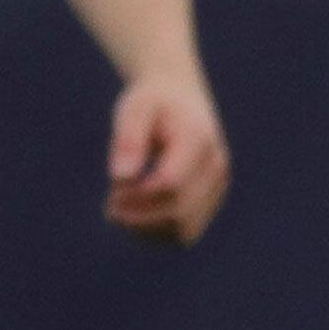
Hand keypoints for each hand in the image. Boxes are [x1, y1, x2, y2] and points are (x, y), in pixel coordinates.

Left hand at [105, 74, 229, 244]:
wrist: (181, 97)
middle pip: (179, 212)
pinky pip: (185, 232)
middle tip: (111, 204)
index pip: (170, 183)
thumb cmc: (153, 103)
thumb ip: (128, 139)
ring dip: (147, 230)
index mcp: (199, 140)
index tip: (113, 188)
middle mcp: (216, 167)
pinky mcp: (210, 201)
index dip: (136, 194)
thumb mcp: (135, 109)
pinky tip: (136, 215)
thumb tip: (120, 177)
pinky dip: (156, 232)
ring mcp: (217, 187)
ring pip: (184, 230)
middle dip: (139, 216)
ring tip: (121, 212)